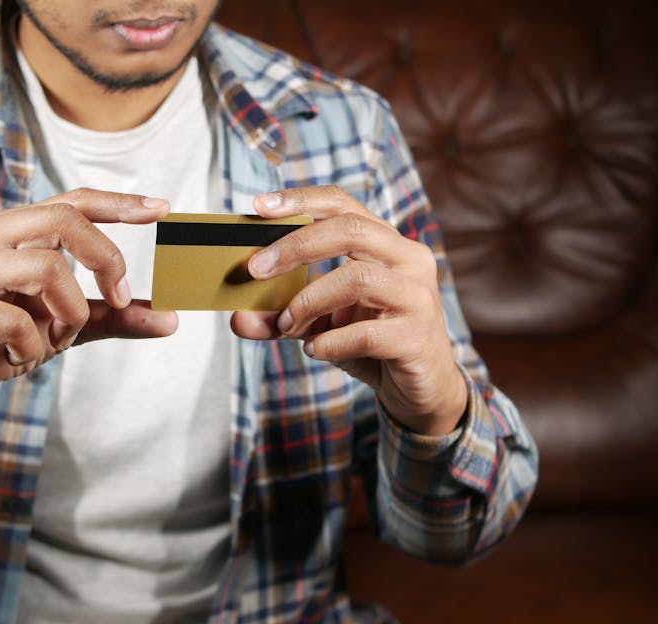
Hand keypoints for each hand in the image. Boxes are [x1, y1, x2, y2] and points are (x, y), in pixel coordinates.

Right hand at [0, 188, 177, 437]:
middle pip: (63, 220)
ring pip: (48, 269)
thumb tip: (171, 319)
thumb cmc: (1, 339)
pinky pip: (18, 321)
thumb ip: (114, 317)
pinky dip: (32, 347)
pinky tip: (17, 356)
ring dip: (69, 314)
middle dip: (107, 260)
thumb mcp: (66, 325)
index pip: (71, 201)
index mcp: (10, 230)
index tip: (162, 208)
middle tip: (122, 298)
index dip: (117, 203)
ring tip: (54, 339)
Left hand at [231, 185, 466, 435]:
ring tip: (287, 324)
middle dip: (295, 246)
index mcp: (384, 243)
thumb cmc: (371, 343)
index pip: (343, 204)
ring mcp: (417, 296)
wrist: (420, 388)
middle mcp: (407, 259)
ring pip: (358, 278)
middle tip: (254, 269)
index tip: (259, 206)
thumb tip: (237, 318)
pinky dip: (330, 342)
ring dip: (309, 301)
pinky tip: (314, 350)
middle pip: (350, 230)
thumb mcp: (319, 326)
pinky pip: (366, 333)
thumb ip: (280, 317)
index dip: (301, 199)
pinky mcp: (417, 336)